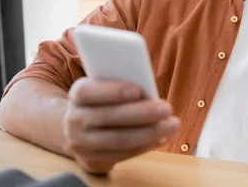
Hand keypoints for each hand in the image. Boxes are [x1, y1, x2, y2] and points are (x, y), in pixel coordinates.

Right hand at [63, 77, 179, 173]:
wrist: (79, 130)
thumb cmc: (102, 102)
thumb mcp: (104, 87)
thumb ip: (121, 86)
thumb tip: (148, 90)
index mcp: (77, 95)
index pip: (88, 92)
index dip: (113, 91)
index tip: (138, 90)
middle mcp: (75, 120)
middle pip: (109, 117)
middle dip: (142, 113)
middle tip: (166, 108)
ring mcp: (81, 143)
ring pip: (119, 139)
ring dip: (150, 132)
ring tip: (172, 125)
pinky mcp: (93, 161)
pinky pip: (123, 154)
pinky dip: (146, 145)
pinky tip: (162, 137)